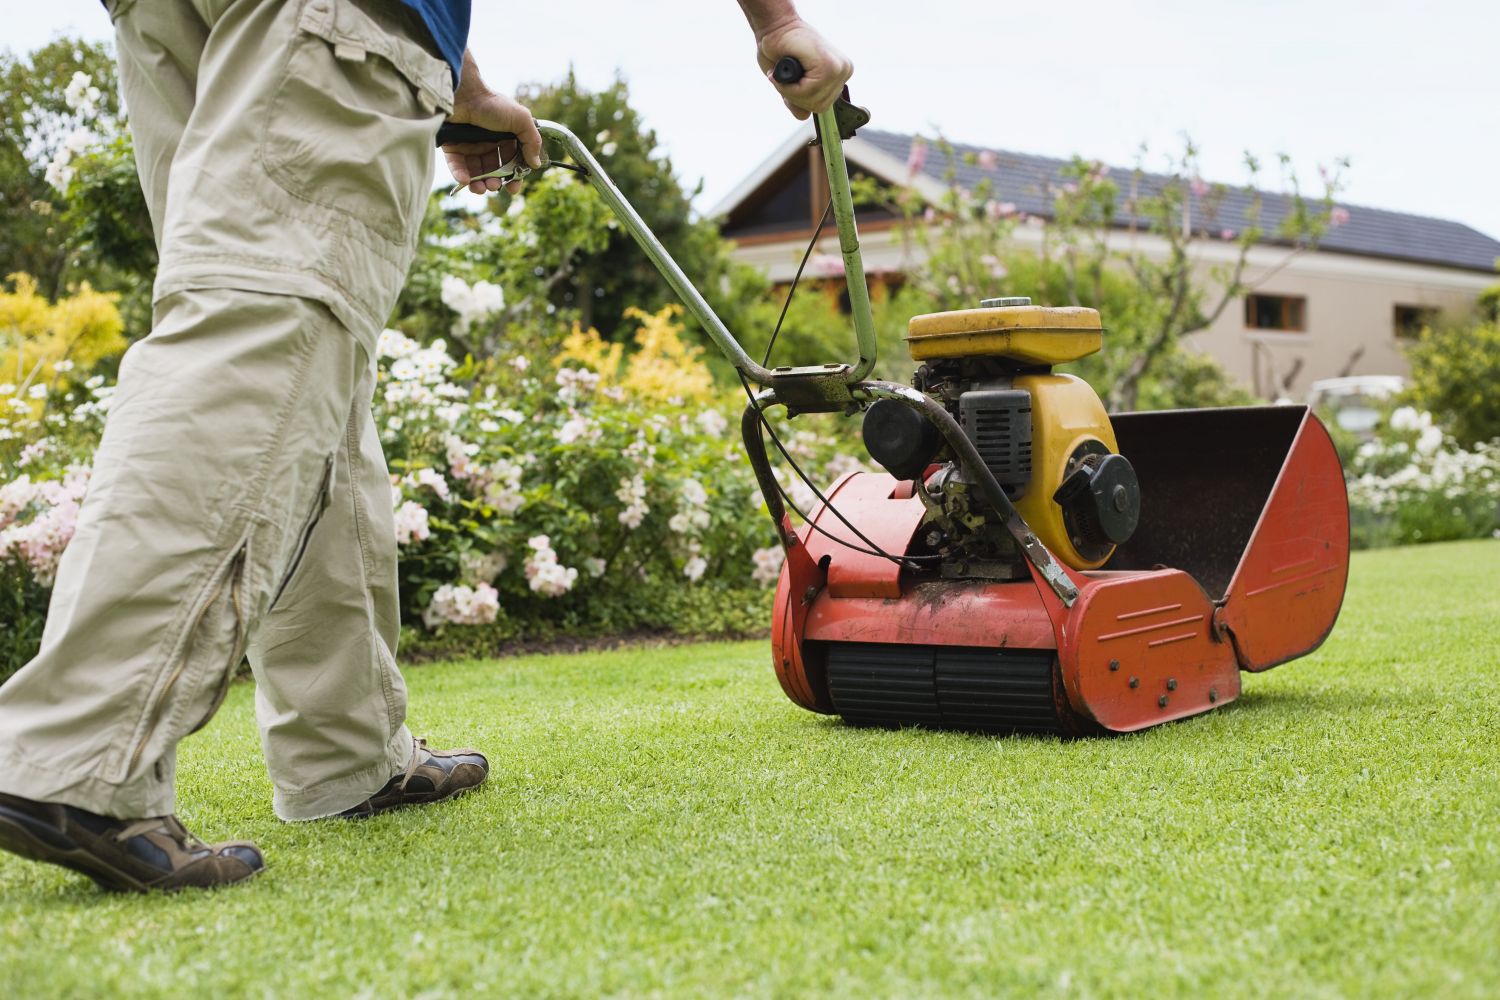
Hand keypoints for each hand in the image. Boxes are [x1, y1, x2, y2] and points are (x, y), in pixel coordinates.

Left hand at [443, 53, 542, 194]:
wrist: (464, 92)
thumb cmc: (492, 103)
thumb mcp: (520, 119)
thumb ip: (532, 141)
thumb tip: (536, 164)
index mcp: (506, 138)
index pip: (512, 162)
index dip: (514, 177)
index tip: (513, 188)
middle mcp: (489, 144)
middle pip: (494, 170)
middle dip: (495, 182)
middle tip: (494, 186)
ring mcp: (470, 146)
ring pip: (476, 172)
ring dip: (479, 184)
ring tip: (481, 188)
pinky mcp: (453, 147)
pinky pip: (457, 166)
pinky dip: (461, 175)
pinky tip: (466, 180)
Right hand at [755, 19, 852, 119]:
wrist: (774, 27)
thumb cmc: (780, 50)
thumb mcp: (790, 84)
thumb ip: (800, 101)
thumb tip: (804, 116)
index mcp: (839, 75)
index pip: (823, 106)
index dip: (801, 99)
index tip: (790, 82)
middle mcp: (843, 71)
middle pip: (819, 107)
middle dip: (796, 96)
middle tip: (785, 77)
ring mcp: (839, 68)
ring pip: (813, 101)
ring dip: (792, 91)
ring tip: (786, 71)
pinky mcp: (829, 66)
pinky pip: (808, 92)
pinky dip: (791, 86)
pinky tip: (788, 68)